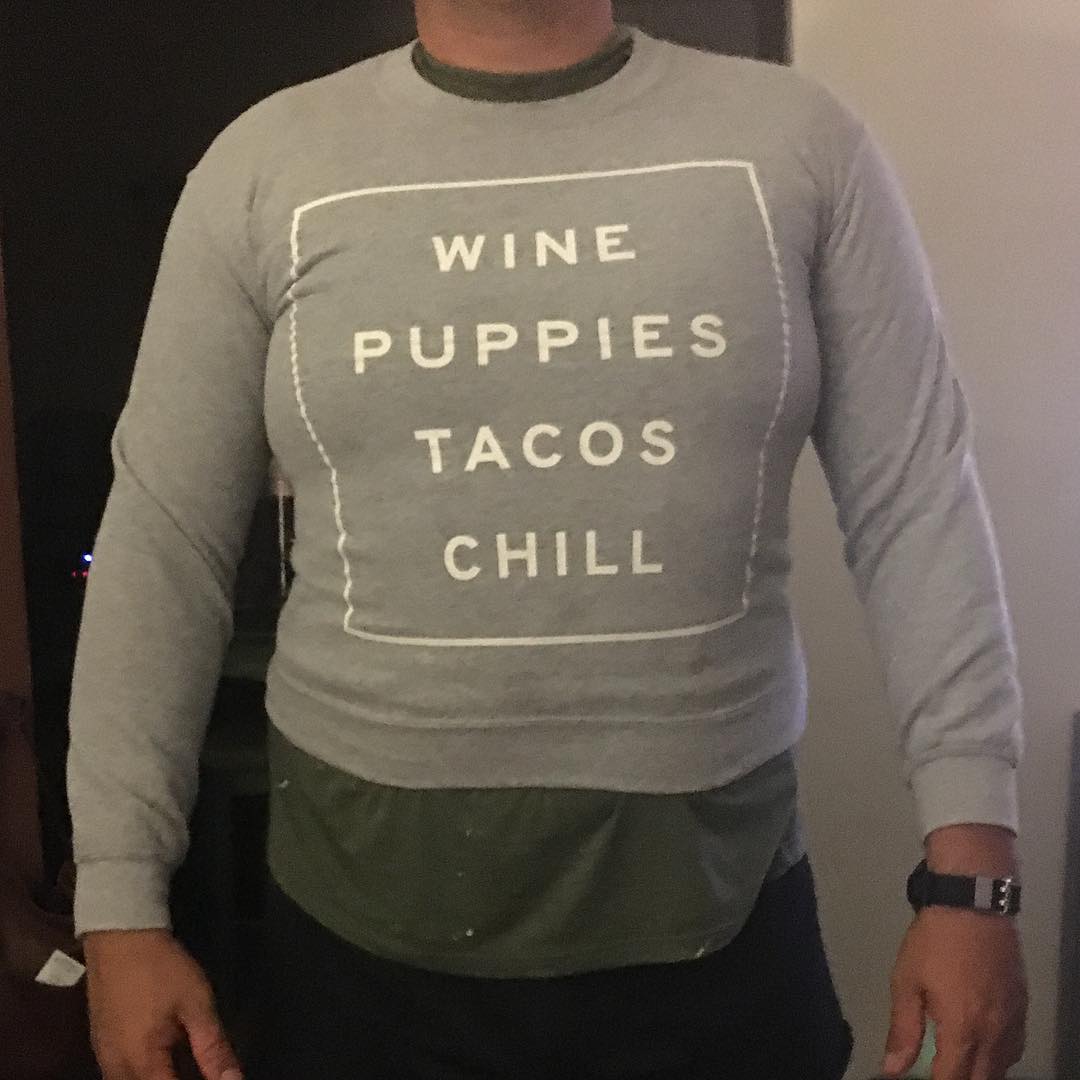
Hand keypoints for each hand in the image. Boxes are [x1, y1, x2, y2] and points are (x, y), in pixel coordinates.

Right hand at [84, 928, 243, 1079]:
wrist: (119, 938)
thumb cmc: (162, 968)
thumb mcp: (196, 1004)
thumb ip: (213, 1048)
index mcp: (142, 1065)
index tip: (217, 1077)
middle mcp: (116, 1072)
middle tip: (203, 1066)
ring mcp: (105, 1062)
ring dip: (162, 1077)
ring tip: (189, 1064)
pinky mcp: (101, 1049)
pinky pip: (123, 1076)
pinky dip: (149, 1073)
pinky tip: (167, 1060)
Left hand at [881, 906, 1027, 1079]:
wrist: (972, 905)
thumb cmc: (933, 942)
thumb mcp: (907, 981)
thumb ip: (904, 1030)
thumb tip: (893, 1069)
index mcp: (963, 1029)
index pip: (952, 1079)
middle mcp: (993, 1033)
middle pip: (981, 1079)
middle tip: (940, 1071)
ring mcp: (1012, 1020)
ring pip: (1002, 1067)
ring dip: (981, 1073)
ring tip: (959, 1065)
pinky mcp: (1021, 1006)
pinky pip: (1015, 1048)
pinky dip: (1000, 1058)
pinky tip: (985, 1049)